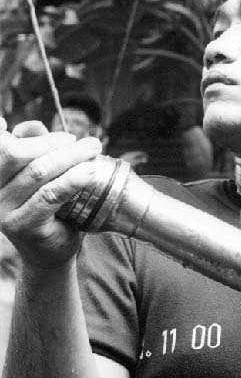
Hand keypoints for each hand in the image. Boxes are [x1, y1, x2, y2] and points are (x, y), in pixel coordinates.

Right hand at [0, 118, 102, 268]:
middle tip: (85, 141)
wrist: (50, 252)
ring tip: (93, 150)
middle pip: (17, 154)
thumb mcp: (39, 179)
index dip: (5, 132)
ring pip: (37, 172)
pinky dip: (72, 180)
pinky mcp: (23, 225)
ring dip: (70, 157)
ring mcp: (5, 209)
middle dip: (53, 142)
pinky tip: (90, 172)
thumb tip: (34, 126)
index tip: (26, 125)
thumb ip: (33, 151)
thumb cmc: (49, 210)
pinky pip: (49, 196)